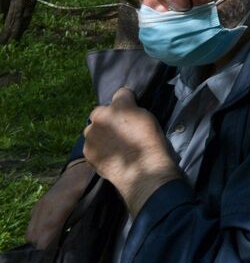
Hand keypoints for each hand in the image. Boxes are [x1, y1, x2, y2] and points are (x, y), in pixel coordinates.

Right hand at [26, 159, 91, 249]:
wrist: (81, 168)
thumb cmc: (90, 185)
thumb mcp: (92, 202)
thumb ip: (83, 220)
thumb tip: (76, 240)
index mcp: (60, 206)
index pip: (46, 235)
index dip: (50, 247)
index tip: (59, 252)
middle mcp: (46, 207)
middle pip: (35, 237)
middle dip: (45, 246)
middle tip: (58, 249)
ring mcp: (40, 205)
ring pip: (31, 232)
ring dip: (40, 240)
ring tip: (54, 242)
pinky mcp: (39, 205)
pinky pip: (32, 224)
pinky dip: (37, 231)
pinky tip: (50, 232)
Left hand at [82, 88, 182, 216]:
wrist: (141, 170)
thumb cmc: (150, 141)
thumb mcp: (148, 118)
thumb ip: (133, 109)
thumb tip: (127, 109)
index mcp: (119, 106)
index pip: (121, 93)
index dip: (128, 101)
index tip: (132, 110)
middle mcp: (100, 117)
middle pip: (101, 112)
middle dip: (107, 118)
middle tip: (120, 130)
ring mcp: (91, 135)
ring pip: (93, 130)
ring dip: (100, 134)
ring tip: (113, 145)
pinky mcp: (87, 152)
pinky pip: (91, 146)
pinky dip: (98, 148)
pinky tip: (110, 155)